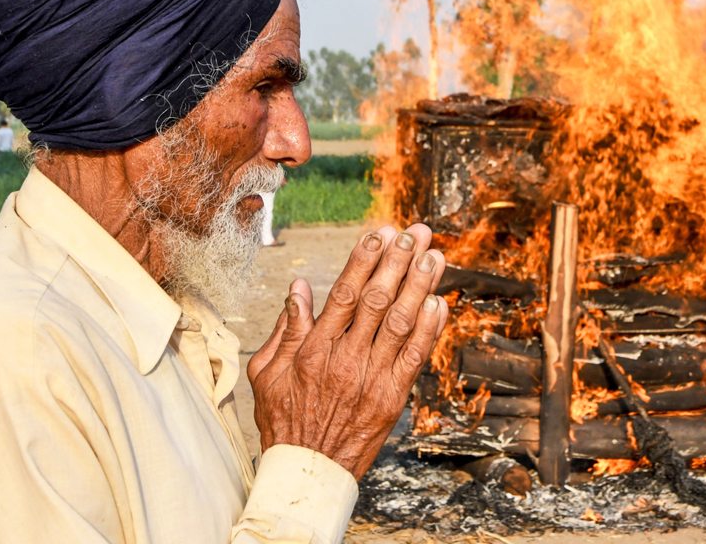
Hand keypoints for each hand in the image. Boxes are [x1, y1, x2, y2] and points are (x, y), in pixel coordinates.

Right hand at [246, 223, 448, 478]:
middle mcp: (344, 360)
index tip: (381, 234)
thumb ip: (287, 329)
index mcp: (313, 350)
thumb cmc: (284, 421)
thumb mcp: (267, 373)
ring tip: (435, 256)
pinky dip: (429, 330)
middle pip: (377, 300)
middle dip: (399, 262)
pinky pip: (414, 358)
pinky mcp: (391, 398)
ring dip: (420, 286)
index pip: (344, 294)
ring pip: (400, 323)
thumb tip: (298, 288)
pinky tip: (439, 302)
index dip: (365, 260)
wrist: (307, 472)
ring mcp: (371, 379)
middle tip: (416, 233)